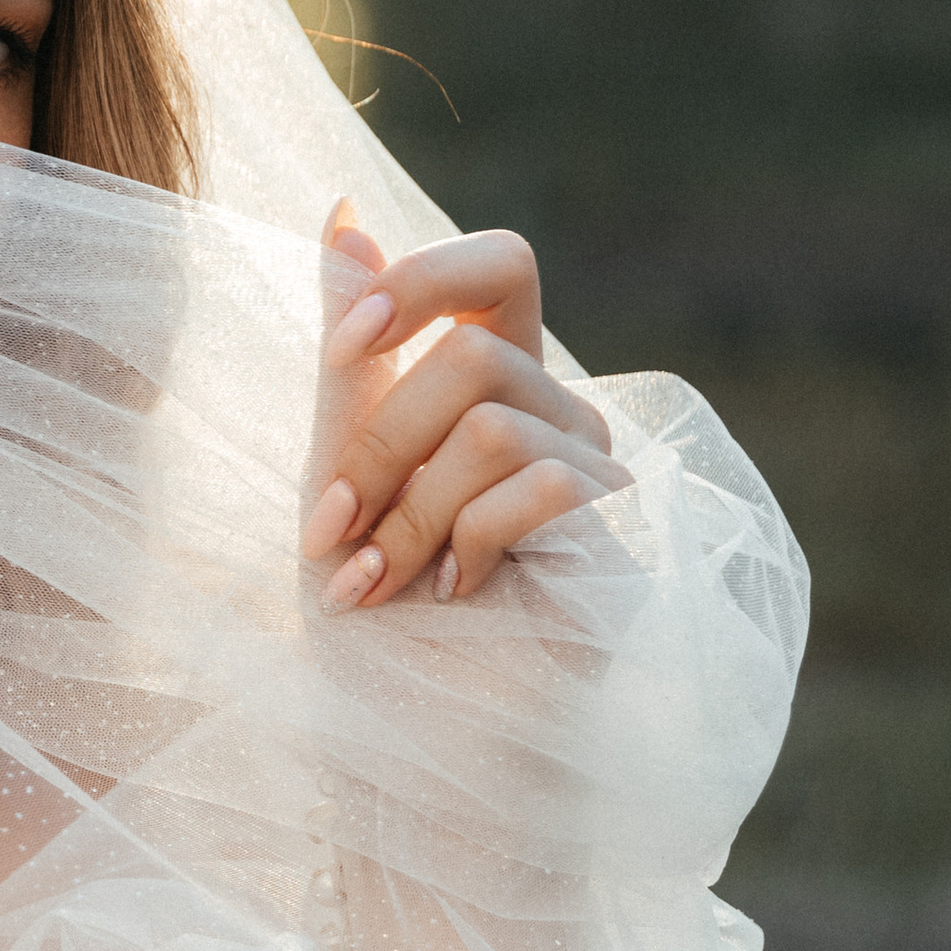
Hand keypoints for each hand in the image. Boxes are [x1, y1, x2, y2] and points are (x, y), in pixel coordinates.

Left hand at [301, 202, 629, 609]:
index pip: (503, 265)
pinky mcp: (619, 544)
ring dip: (408, 517)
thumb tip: (341, 213)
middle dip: (379, 449)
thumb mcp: (338, 467)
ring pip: (494, 426)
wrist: (402, 737)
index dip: (421, 280)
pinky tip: (457, 598)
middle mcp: (561, 419)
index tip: (340, 346)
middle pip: (474, 354)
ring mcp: (599, 480)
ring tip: (380, 588)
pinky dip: (467, 546)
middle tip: (331, 535)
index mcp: (500, 386)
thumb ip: (349, 355)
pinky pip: (539, 487)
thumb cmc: (370, 616)